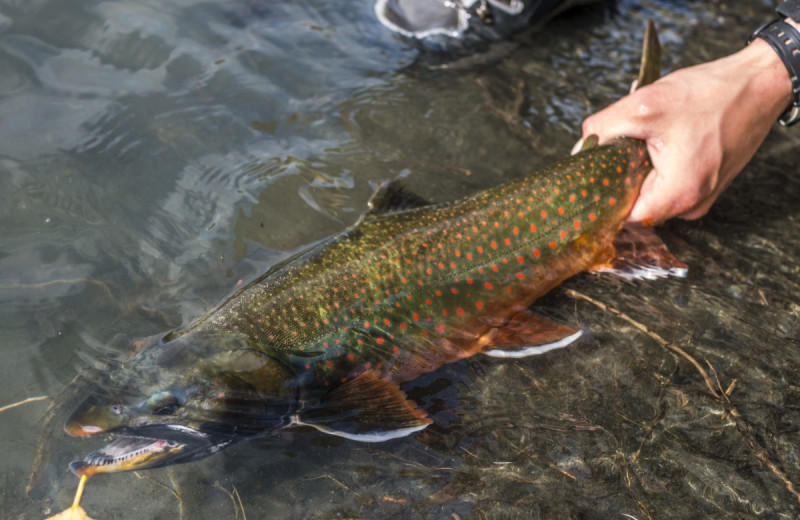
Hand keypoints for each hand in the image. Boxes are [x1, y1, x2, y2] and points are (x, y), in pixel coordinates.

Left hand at [574, 35, 793, 223]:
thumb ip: (603, 130)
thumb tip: (581, 148)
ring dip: (643, 165)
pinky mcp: (706, 183)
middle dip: (624, 173)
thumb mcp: (643, 106)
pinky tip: (665, 135)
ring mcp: (702, 196)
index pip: (622, 215)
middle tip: (627, 141)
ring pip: (652, 190)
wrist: (759, 83)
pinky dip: (661, 160)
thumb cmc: (711, 95)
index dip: (604, 194)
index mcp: (677, 195)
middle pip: (636, 202)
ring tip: (651, 133)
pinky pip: (670, 181)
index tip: (594, 172)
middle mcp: (692, 204)